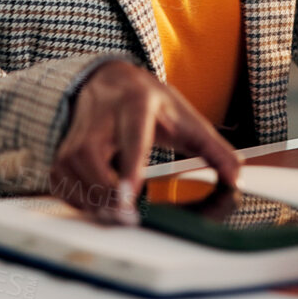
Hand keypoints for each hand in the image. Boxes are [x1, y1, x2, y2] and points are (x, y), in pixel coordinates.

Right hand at [50, 60, 241, 224]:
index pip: (132, 136)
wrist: (110, 80)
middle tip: (127, 218)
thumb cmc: (151, 103)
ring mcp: (76, 132)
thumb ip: (214, 149)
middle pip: (90, 156)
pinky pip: (61, 182)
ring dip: (93, 200)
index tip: (131, 195)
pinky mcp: (61, 149)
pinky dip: (78, 200)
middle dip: (106, 193)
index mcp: (135, 103)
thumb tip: (237, 178)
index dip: (129, 166)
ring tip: (119, 215)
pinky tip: (99, 205)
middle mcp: (100, 115)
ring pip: (71, 171)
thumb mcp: (187, 119)